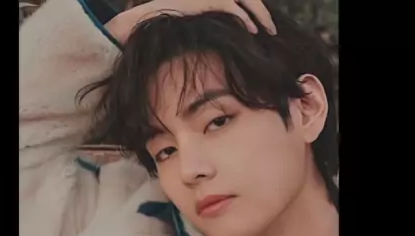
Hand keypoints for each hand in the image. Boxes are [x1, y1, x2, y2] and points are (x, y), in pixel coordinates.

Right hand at [107, 0, 275, 44]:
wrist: (142, 23)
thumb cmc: (161, 33)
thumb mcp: (189, 34)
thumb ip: (204, 35)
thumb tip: (213, 52)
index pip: (237, 0)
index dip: (252, 11)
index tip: (261, 29)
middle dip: (261, 11)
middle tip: (272, 31)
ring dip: (259, 14)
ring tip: (269, 31)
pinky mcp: (205, 0)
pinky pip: (231, 6)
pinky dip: (245, 17)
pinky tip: (252, 30)